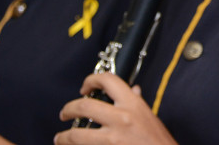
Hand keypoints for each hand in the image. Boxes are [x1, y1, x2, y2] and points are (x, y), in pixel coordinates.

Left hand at [55, 73, 176, 144]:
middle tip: (64, 113)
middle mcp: (122, 117)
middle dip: (68, 109)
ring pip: (76, 134)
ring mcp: (113, 137)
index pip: (108, 80)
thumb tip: (133, 90)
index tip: (85, 88)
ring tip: (60, 138)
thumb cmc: (158, 140)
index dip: (91, 80)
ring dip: (63, 137)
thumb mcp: (149, 116)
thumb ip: (137, 102)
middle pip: (84, 106)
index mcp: (133, 104)